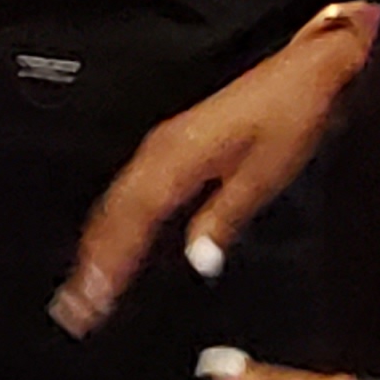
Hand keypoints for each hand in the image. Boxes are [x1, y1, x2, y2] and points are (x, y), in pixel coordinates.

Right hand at [49, 7, 377, 338]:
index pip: (133, 217)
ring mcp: (160, 146)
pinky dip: (113, 226)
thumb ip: (225, 217)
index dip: (110, 260)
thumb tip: (198, 262)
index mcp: (178, 157)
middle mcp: (158, 151)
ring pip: (114, 203)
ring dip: (96, 247)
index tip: (93, 299)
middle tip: (75, 309)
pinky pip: (127, 193)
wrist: (304, 70)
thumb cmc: (290, 117)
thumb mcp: (265, 173)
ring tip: (83, 290)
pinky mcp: (168, 147)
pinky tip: (110, 247)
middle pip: (112, 213)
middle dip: (91, 262)